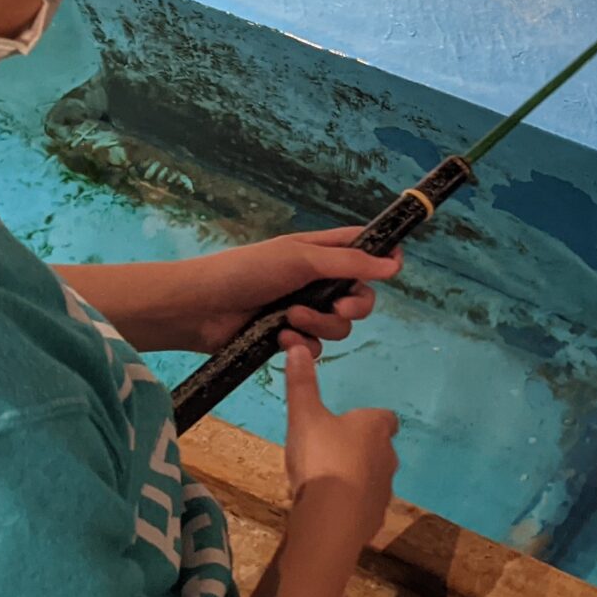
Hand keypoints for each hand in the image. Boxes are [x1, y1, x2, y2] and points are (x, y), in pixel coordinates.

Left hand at [166, 228, 402, 353]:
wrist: (201, 308)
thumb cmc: (247, 271)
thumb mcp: (301, 260)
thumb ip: (349, 264)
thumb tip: (394, 265)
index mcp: (319, 252)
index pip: (362, 249)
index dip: (381, 258)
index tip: (394, 268)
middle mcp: (316, 281)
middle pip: (359, 296)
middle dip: (353, 305)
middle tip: (337, 307)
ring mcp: (304, 310)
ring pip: (340, 326)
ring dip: (319, 325)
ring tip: (290, 319)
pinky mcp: (289, 338)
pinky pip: (317, 347)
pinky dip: (303, 345)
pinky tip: (279, 338)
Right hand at [280, 337, 397, 534]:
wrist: (333, 517)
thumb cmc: (322, 458)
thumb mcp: (305, 416)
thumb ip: (302, 384)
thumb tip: (298, 347)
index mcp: (375, 428)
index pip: (385, 418)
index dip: (370, 420)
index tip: (350, 423)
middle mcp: (388, 456)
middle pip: (380, 448)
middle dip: (361, 449)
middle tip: (331, 452)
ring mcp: (384, 489)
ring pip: (373, 477)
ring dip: (356, 478)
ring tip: (327, 482)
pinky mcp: (376, 517)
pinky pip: (365, 506)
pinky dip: (352, 506)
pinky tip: (329, 509)